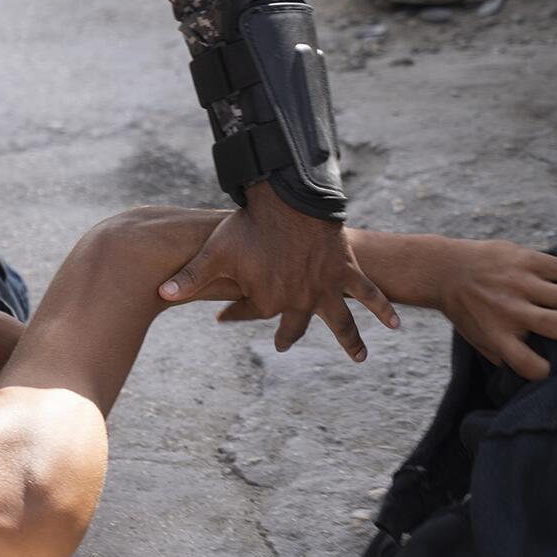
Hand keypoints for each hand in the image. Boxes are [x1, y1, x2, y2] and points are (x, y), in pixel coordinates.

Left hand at [158, 184, 398, 360]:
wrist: (288, 199)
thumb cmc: (248, 225)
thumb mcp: (215, 252)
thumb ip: (191, 277)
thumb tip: (161, 294)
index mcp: (267, 301)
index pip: (249, 314)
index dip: (236, 312)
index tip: (223, 316)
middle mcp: (300, 301)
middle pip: (294, 326)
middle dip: (288, 336)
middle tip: (283, 345)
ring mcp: (326, 288)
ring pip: (340, 320)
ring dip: (350, 339)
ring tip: (360, 357)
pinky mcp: (345, 269)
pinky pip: (368, 292)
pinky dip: (382, 306)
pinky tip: (395, 324)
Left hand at [429, 239, 556, 379]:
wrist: (444, 269)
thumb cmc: (465, 309)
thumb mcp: (477, 338)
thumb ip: (503, 354)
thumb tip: (537, 371)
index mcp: (497, 335)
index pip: (528, 363)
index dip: (547, 371)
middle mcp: (511, 311)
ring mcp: (521, 283)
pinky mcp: (528, 260)